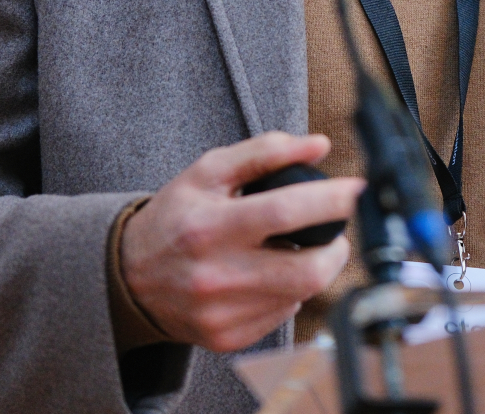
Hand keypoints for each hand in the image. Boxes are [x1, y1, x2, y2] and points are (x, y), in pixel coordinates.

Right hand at [120, 131, 360, 350]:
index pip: (285, 213)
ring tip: (298, 249)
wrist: (129, 276)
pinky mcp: (228, 338)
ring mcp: (223, 313)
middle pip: (307, 270)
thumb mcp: (209, 172)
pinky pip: (282, 315)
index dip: (330, 201)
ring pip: (301, 295)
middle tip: (335, 231)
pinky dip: (289, 292)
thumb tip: (318, 146)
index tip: (355, 190)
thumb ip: (264, 152)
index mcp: (210, 227)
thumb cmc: (175, 217)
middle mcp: (216, 276)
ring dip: (315, 269)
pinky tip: (269, 276)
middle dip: (337, 248)